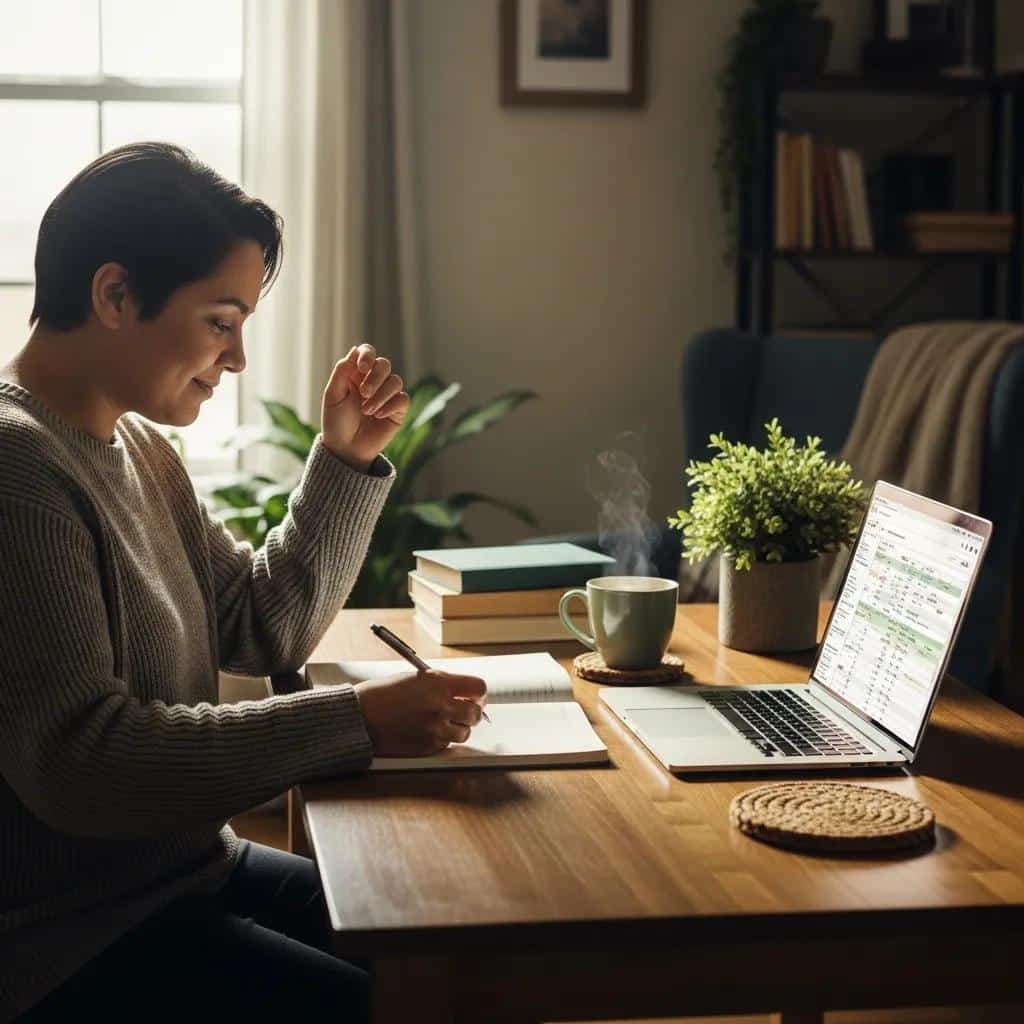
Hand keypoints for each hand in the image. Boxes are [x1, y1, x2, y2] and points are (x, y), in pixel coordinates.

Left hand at [322, 343, 409, 471]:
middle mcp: (373, 381)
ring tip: (367, 411)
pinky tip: (377, 416)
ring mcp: (387, 395)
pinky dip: (390, 406)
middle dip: (375, 378)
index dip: (368, 355)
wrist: (346, 449)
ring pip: (395, 381)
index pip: (367, 353)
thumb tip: (355, 350)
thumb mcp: (333, 396)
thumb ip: (342, 371)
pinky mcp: (398, 410)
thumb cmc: (336, 422)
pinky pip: (403, 399)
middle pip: (384, 364)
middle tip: (364, 394)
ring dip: (381, 395)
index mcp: (356, 374)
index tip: (362, 368)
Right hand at [353, 669, 487, 756]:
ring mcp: (435, 729)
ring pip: (464, 732)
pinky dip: (442, 739)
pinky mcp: (427, 747)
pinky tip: (427, 731)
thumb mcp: (414, 678)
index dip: (478, 693)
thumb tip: (462, 692)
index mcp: (438, 683)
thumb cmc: (381, 694)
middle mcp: (440, 706)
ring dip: (458, 727)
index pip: (478, 688)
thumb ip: (441, 684)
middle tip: (463, 710)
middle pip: (475, 713)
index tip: (474, 696)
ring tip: (442, 721)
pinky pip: (447, 744)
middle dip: (472, 712)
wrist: (359, 717)